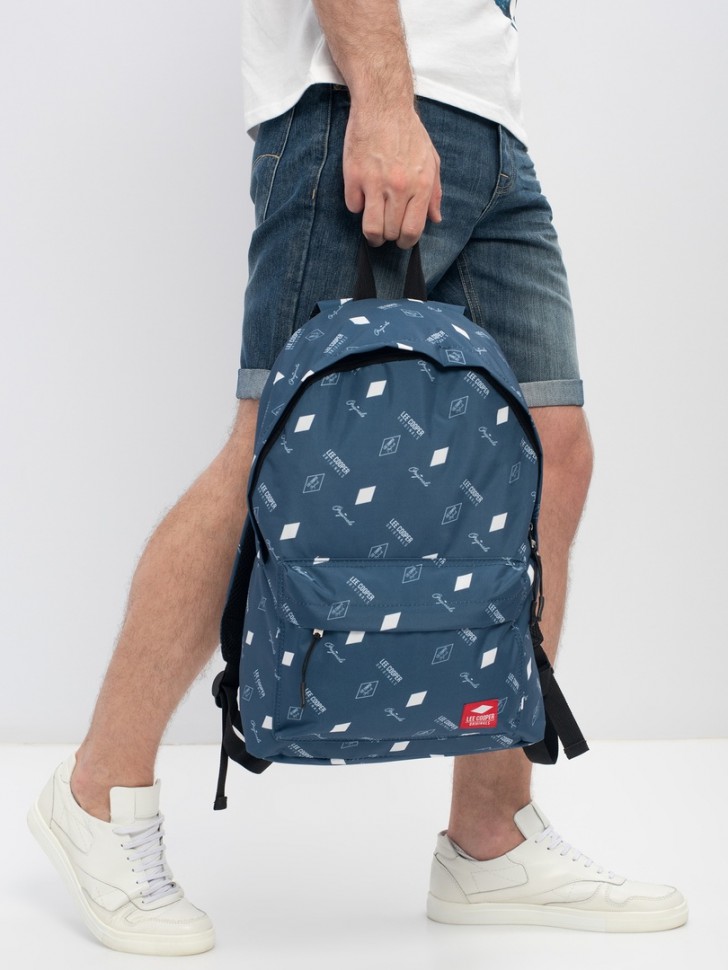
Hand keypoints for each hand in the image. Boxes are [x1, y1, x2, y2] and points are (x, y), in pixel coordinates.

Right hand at [342, 104, 441, 248]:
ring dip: (372, 234)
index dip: (406, 242)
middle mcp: (399, 186)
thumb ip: (434, 192)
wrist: (383, 105)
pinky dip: (357, 205)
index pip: (412, 230)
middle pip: (390, 233)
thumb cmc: (409, 132)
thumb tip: (435, 219)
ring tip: (373, 229)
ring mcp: (375, 182)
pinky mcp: (353, 176)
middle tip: (386, 231)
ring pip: (371, 228)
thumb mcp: (431, 160)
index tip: (401, 240)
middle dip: (388, 237)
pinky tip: (362, 195)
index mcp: (420, 184)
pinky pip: (353, 207)